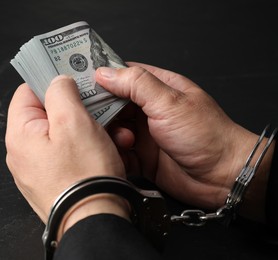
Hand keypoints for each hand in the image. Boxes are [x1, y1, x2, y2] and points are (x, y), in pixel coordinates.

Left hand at [5, 75, 128, 229]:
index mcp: (19, 135)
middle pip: (47, 114)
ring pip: (62, 135)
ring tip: (109, 133)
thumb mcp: (74, 121)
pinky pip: (67, 154)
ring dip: (86, 129)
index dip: (50, 81)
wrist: (95, 220)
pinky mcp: (53, 180)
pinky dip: (84, 148)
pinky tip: (104, 150)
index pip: (27, 92)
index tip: (71, 77)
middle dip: (75, 109)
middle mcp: (23, 153)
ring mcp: (37, 169)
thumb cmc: (84, 175)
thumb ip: (61, 92)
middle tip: (96, 108)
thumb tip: (57, 81)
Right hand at [96, 63, 272, 213]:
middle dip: (104, 112)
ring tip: (126, 141)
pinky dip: (117, 156)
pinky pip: (119, 154)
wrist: (223, 176)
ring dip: (113, 136)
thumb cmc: (207, 135)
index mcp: (158, 89)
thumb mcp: (169, 102)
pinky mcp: (143, 158)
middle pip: (113, 105)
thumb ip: (136, 84)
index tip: (84, 85)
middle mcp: (149, 110)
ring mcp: (145, 134)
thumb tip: (105, 73)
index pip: (124, 76)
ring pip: (113, 130)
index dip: (103, 79)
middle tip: (101, 119)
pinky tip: (124, 157)